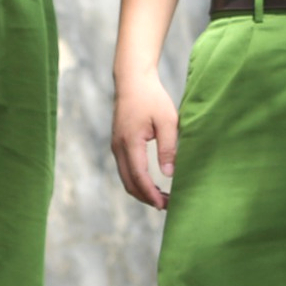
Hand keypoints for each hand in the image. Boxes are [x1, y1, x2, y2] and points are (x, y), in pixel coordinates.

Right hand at [111, 72, 179, 209]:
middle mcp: (119, 147)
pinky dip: (137, 181)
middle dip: (147, 197)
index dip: (151, 193)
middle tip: (167, 206)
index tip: (165, 205)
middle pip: (129, 183)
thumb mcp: (167, 120)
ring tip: (162, 198)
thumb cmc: (152, 97)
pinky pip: (126, 169)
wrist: (132, 80)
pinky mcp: (118, 144)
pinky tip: (152, 183)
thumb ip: (168, 147)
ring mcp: (116, 146)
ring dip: (142, 191)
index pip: (139, 176)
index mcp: (130, 142)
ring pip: (126, 178)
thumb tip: (169, 174)